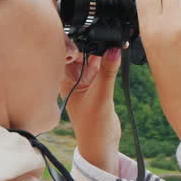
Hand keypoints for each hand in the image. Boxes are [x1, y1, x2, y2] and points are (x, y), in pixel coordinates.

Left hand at [61, 47, 122, 173]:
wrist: (102, 144)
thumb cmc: (92, 127)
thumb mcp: (101, 96)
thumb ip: (108, 71)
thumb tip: (115, 49)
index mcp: (64, 80)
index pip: (65, 53)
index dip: (75, 42)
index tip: (89, 36)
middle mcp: (72, 78)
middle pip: (79, 52)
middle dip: (91, 43)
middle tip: (105, 37)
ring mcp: (85, 81)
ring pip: (91, 57)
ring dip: (101, 51)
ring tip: (113, 44)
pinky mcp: (97, 83)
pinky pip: (101, 66)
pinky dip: (108, 59)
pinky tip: (116, 54)